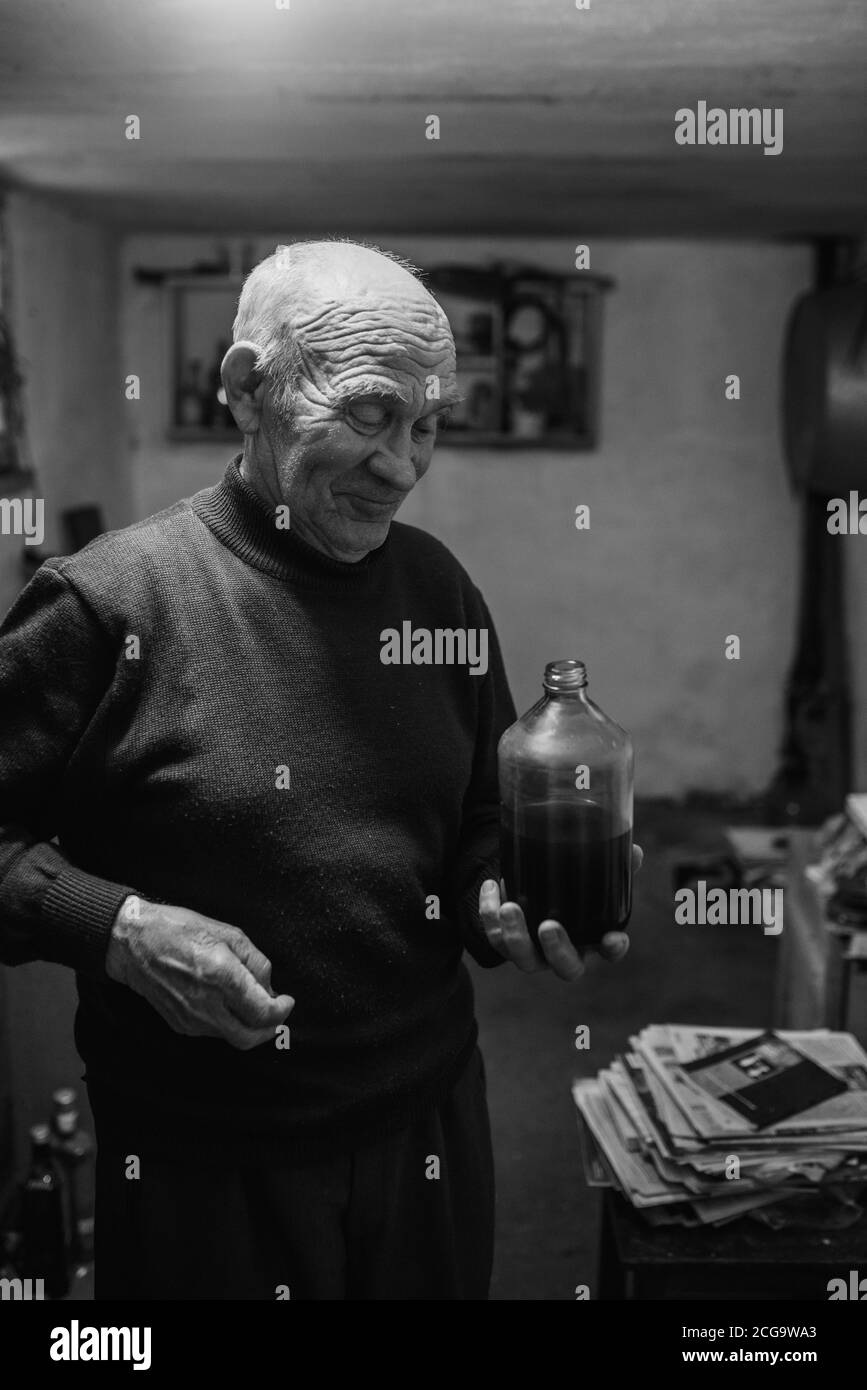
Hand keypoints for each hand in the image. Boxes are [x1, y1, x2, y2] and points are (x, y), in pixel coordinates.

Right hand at [105, 896, 293, 1048]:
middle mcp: (206, 1005)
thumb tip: (269, 986)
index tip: (287, 1001)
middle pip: (249, 1037)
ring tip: (250, 1002)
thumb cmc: (179, 930)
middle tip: (277, 1013)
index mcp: (222, 977)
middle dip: (269, 1029)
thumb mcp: (227, 932)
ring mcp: (191, 1019)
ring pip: (231, 1036)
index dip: (282, 1011)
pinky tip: (227, 1003)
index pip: (263, 1012)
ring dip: (247, 1025)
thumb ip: (255, 961)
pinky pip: (213, 1031)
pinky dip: (227, 1023)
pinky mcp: (180, 1024)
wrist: (133, 944)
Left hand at [479, 844, 643, 981]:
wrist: (526, 883)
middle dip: (556, 950)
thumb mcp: (588, 872)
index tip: (612, 938)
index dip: (612, 949)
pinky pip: (493, 936)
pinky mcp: (505, 941)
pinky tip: (491, 886)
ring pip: (523, 957)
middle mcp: (563, 951)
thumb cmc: (567, 882)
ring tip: (508, 907)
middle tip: (548, 926)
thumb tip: (636, 850)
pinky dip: (488, 913)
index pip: (609, 952)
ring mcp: (533, 951)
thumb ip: (613, 863)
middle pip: (565, 967)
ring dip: (514, 935)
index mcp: (590, 937)